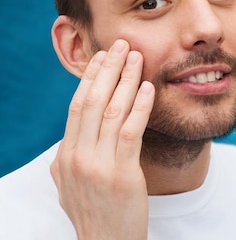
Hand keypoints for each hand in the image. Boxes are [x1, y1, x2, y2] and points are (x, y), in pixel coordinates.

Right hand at [50, 39, 154, 239]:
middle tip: (120, 44)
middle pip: (91, 102)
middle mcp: (76, 158)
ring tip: (136, 56)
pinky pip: (131, 132)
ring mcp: (97, 166)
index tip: (102, 56)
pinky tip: (148, 87)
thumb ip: (74, 156)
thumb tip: (77, 133)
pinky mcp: (122, 175)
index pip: (77, 107)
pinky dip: (140, 106)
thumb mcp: (73, 185)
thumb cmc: (97, 213)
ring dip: (125, 80)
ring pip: (111, 112)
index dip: (90, 78)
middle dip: (107, 70)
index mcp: (65, 157)